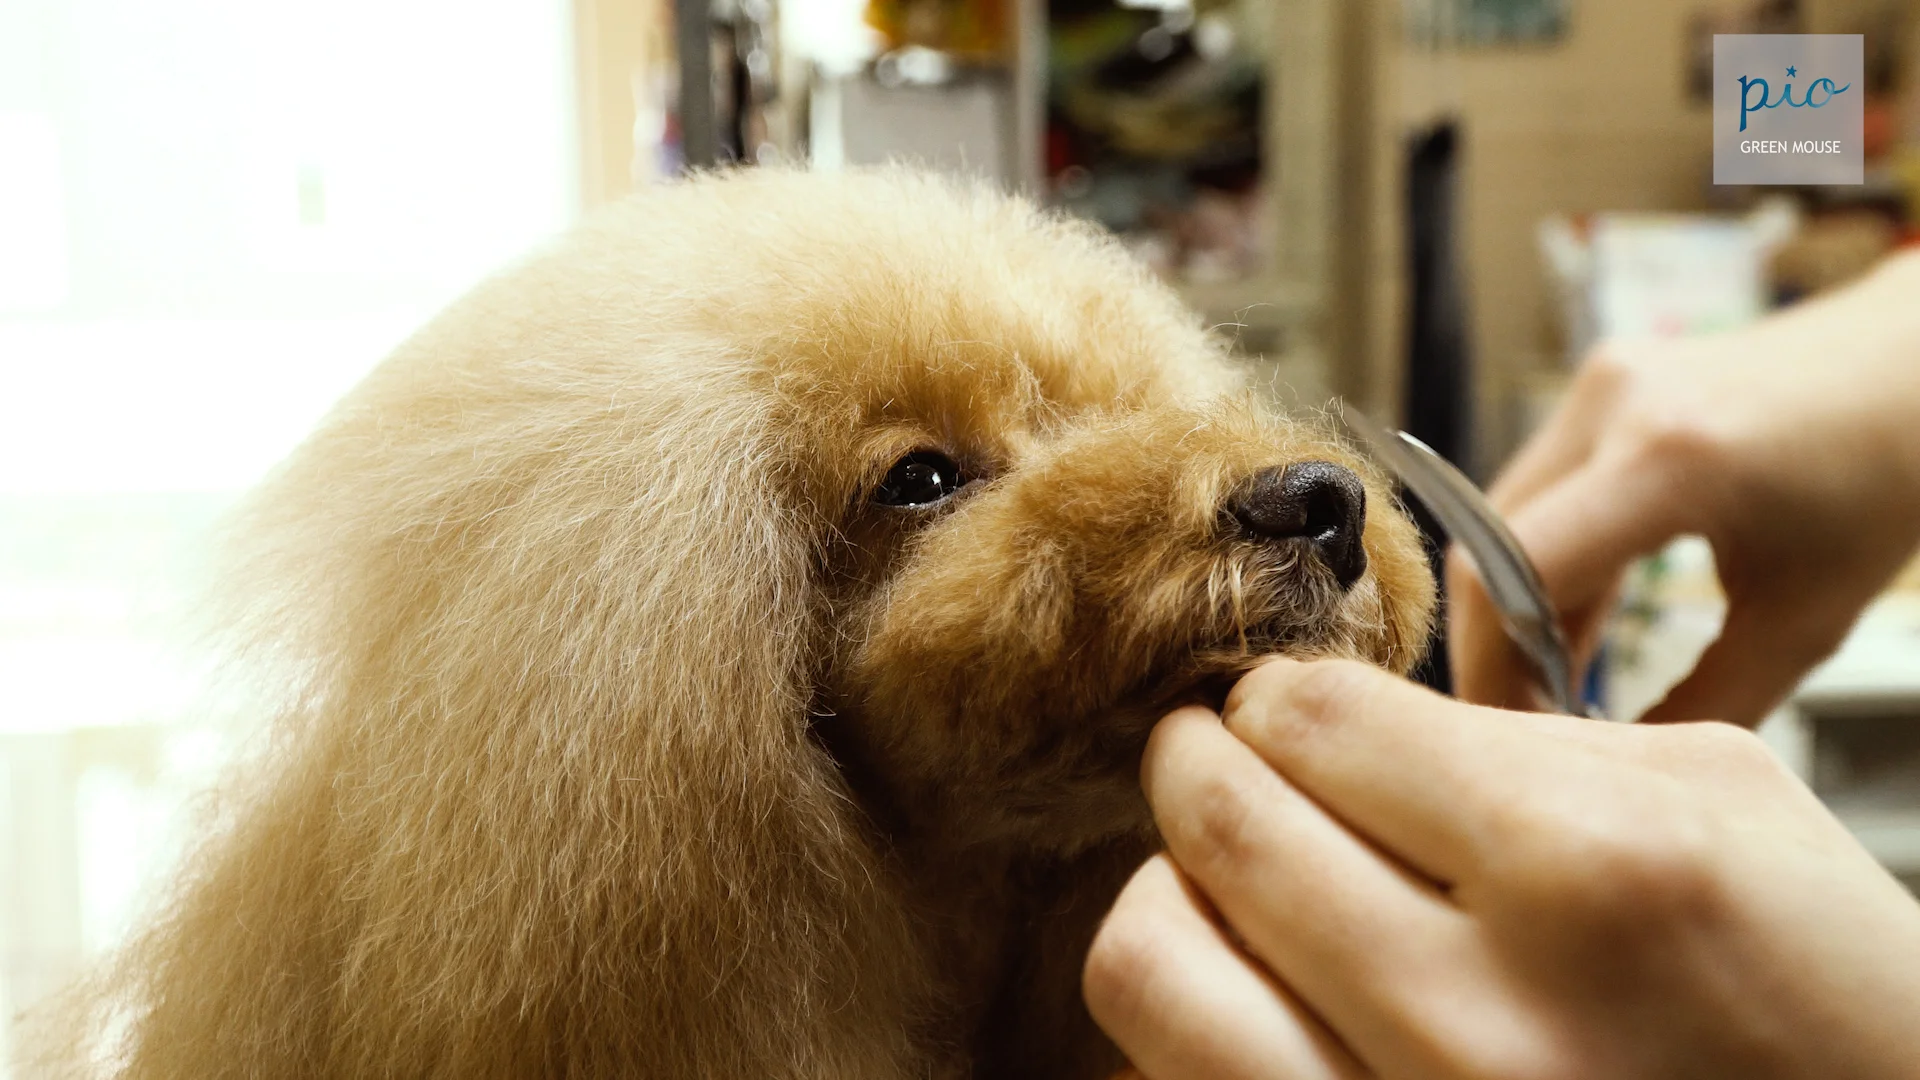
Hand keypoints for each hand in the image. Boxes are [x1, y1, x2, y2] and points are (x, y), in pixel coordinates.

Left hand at [1085, 659, 1919, 1079]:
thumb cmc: (1818, 983)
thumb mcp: (1718, 798)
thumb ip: (1512, 737)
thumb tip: (1334, 718)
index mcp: (1584, 869)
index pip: (1314, 722)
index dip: (1277, 692)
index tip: (1281, 702)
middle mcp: (1477, 1015)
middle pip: (1218, 823)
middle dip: (1195, 758)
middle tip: (1212, 751)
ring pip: (1149, 967)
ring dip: (1170, 888)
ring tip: (1217, 871)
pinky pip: (1180, 1077)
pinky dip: (1196, 1009)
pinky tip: (1254, 979)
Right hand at [1451, 250, 1919, 723]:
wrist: (1918, 360)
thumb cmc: (1891, 474)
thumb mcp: (1807, 618)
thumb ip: (1707, 705)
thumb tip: (1619, 772)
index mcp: (1668, 457)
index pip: (1509, 573)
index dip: (1488, 666)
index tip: (1511, 738)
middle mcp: (1611, 404)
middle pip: (1488, 549)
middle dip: (1497, 646)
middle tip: (1531, 723)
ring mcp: (1597, 385)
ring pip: (1499, 522)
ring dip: (1518, 607)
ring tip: (1559, 680)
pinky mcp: (1597, 385)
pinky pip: (1535, 492)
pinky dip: (1543, 563)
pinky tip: (1581, 619)